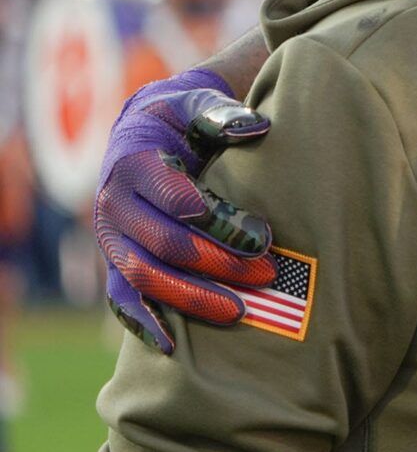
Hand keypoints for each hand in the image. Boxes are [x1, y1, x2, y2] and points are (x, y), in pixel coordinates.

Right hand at [93, 69, 274, 353]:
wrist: (145, 131)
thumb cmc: (183, 119)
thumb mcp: (198, 105)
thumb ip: (223, 113)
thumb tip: (256, 127)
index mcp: (134, 162)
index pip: (177, 200)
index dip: (219, 220)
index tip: (262, 235)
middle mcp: (114, 204)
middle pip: (164, 244)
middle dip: (218, 263)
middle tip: (269, 273)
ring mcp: (111, 237)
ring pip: (144, 277)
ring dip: (192, 297)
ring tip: (240, 311)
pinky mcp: (116, 260)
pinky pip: (121, 298)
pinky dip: (143, 322)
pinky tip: (171, 346)